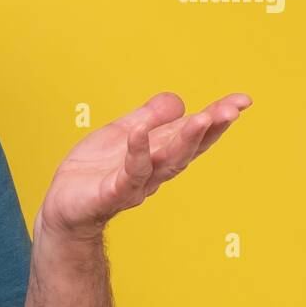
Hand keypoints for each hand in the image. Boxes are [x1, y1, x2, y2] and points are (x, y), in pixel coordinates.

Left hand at [38, 91, 252, 240]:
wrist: (63, 206)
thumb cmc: (95, 172)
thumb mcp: (122, 133)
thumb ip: (149, 118)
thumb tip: (178, 100)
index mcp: (159, 154)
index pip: (192, 134)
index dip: (217, 117)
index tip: (242, 101)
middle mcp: (154, 171)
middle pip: (187, 148)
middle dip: (211, 129)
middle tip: (232, 110)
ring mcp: (135, 183)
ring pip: (165, 161)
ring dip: (185, 140)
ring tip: (202, 118)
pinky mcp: (111, 193)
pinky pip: (127, 173)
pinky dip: (136, 153)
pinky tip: (139, 132)